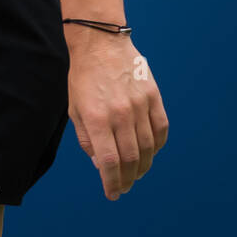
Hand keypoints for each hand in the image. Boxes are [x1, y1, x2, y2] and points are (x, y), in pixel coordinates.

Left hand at [67, 30, 168, 198]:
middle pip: (130, 159)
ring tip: (135, 174)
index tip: (112, 194)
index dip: (112, 183)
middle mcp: (120, 114)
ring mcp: (139, 105)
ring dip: (143, 167)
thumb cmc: (82, 76)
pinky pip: (161, 130)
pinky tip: (150, 153)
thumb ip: (87, 138)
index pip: (109, 162)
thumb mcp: (74, 107)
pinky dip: (157, 146)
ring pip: (148, 148)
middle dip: (127, 179)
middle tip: (123, 187)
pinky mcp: (153, 97)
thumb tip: (101, 165)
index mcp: (97, 118)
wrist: (100, 42)